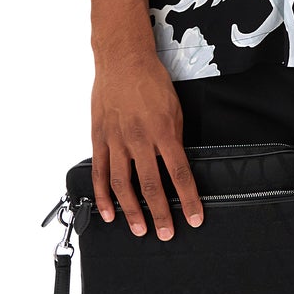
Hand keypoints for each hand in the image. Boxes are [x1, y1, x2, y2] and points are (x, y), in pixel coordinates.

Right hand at [90, 46, 203, 238]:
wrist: (123, 60)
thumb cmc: (151, 82)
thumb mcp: (175, 110)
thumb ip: (175, 139)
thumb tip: (178, 166)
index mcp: (163, 131)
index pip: (180, 173)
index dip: (188, 199)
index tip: (194, 218)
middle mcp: (139, 139)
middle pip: (151, 185)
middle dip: (160, 213)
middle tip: (166, 233)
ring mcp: (116, 140)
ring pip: (123, 184)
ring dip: (132, 211)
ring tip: (140, 229)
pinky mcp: (99, 139)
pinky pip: (100, 172)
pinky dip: (103, 195)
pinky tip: (109, 213)